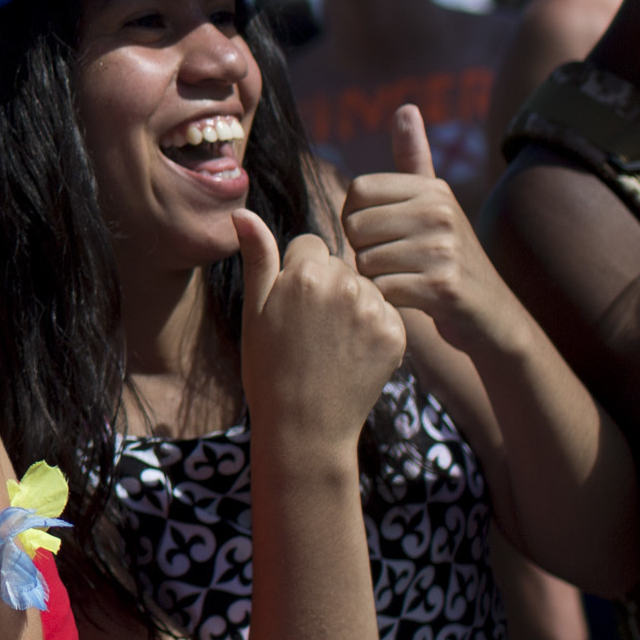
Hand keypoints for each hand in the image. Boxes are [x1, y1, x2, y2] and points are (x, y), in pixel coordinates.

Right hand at [235, 210, 406, 457]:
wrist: (304, 428)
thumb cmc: (269, 369)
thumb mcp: (254, 311)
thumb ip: (257, 257)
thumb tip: (241, 211)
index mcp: (305, 273)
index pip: (310, 245)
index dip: (297, 274)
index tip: (291, 308)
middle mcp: (345, 284)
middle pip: (340, 264)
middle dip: (327, 286)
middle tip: (310, 331)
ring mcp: (375, 310)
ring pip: (365, 286)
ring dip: (353, 305)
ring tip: (332, 345)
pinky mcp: (398, 334)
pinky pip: (386, 312)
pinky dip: (374, 328)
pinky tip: (353, 354)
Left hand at [343, 104, 513, 347]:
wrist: (491, 316)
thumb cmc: (449, 257)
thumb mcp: (434, 203)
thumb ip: (414, 158)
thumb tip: (405, 107)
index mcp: (432, 189)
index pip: (356, 192)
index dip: (356, 219)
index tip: (381, 235)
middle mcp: (440, 211)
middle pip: (355, 228)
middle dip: (364, 252)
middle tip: (395, 263)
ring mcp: (444, 248)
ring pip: (365, 262)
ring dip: (377, 279)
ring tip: (407, 280)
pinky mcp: (443, 286)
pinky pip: (383, 289)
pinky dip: (389, 300)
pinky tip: (412, 300)